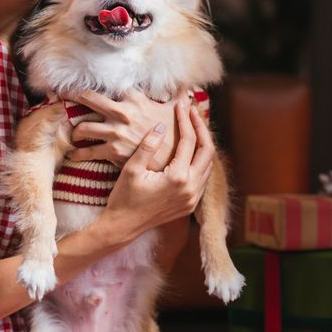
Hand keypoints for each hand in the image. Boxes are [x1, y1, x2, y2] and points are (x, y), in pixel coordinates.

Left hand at [67, 89, 186, 169]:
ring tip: (74, 134)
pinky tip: (73, 155)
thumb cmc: (175, 135)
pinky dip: (78, 154)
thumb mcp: (176, 111)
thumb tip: (187, 87)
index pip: (110, 86)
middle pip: (89, 98)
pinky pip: (87, 151)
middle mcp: (122, 112)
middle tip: (63, 95)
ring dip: (76, 131)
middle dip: (74, 95)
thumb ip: (177, 97)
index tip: (85, 83)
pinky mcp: (112, 151)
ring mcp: (115, 132)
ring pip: (83, 127)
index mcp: (135, 99)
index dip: (96, 83)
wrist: (173, 161)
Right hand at [100, 103, 215, 241]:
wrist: (123, 226)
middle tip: (192, 112)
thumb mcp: (132, 169)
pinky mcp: (190, 204)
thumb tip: (162, 125)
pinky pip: (203, 177)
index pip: (189, 141)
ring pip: (208, 165)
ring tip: (193, 126)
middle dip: (201, 128)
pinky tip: (190, 149)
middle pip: (207, 151)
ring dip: (203, 144)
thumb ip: (148, 145)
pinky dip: (200, 160)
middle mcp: (191, 189)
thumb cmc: (124, 197)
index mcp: (178, 178)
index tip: (180, 106)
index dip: (185, 120)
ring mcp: (193, 198)